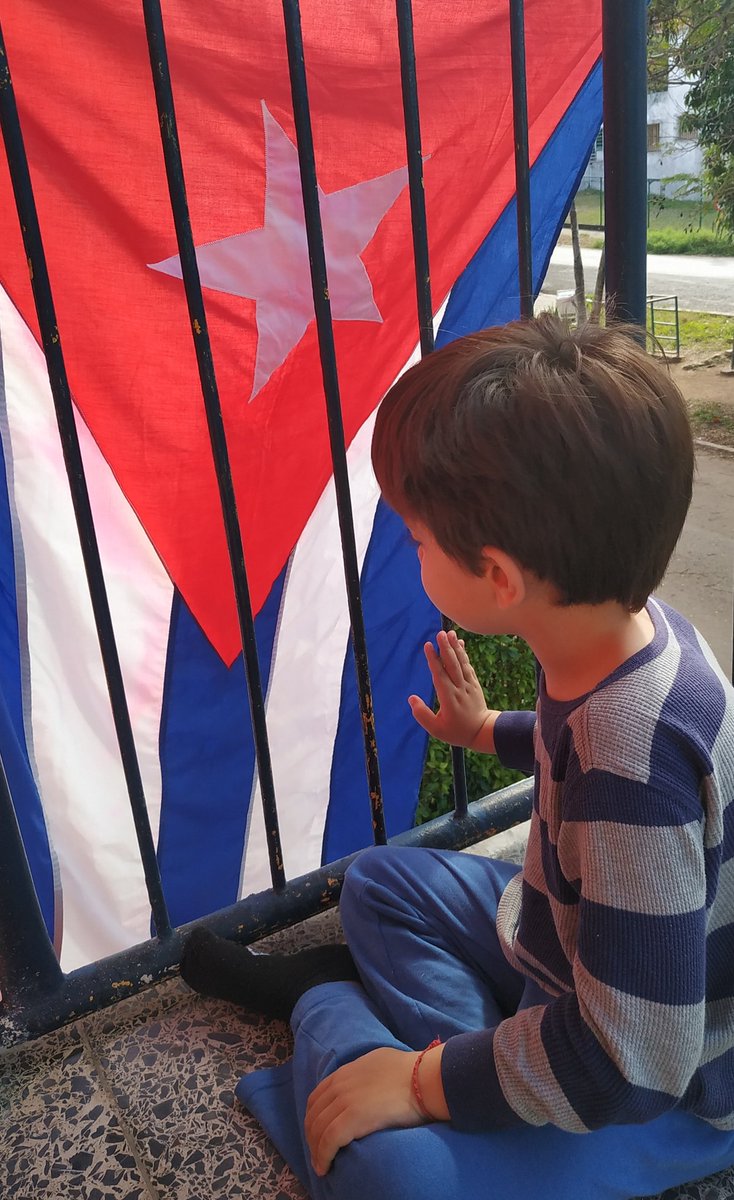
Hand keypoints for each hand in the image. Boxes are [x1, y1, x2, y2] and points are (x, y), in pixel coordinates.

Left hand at [304, 1047, 425, 1176]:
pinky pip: (328, 1142)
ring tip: (321, 1165)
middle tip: (318, 1154)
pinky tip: (324, 1168)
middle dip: (312, 1137)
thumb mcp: (377, 1062)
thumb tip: (366, 1083)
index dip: (314, 1118)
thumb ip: (364, 1074)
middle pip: (313, 1116)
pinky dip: (323, 1157)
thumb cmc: (409, 1071)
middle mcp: (339, 1085)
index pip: (317, 1098)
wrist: (422, 1078)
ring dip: (316, 1151)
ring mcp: (344, 1101)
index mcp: (345, 1072)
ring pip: (318, 1130)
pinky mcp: (352, 1119)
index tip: (317, 1133)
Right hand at [409, 629, 498, 750]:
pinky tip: (460, 643)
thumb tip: (411, 698)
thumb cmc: (457, 732)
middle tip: (440, 633)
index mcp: (448, 698)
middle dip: (446, 648)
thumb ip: (422, 715)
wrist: (482, 732)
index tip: (428, 646)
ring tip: (450, 633)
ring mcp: (469, 685)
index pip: (439, 675)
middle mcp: (459, 689)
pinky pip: (468, 666)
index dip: (433, 660)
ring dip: (455, 647)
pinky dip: (464, 654)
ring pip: (461, 663)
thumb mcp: (436, 730)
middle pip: (452, 665)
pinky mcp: (474, 684)